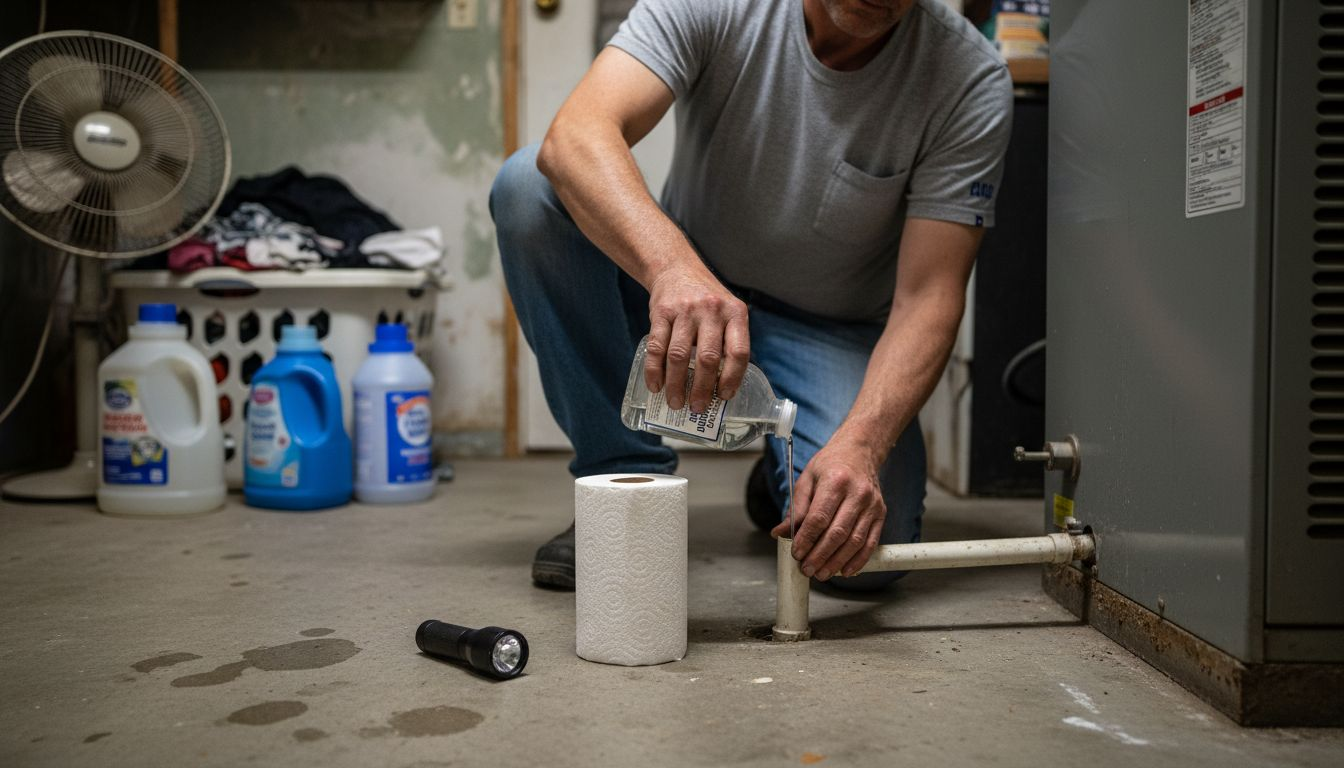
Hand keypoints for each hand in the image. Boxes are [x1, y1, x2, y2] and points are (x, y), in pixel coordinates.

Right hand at [644, 264, 749, 411]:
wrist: (677, 270)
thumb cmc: (707, 302)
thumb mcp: (728, 313)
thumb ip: (729, 342)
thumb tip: (722, 388)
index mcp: (735, 314)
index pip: (739, 352)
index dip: (732, 378)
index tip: (724, 396)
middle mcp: (712, 310)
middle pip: (708, 358)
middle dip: (702, 389)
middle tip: (697, 408)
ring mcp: (685, 310)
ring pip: (679, 356)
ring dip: (676, 384)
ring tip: (676, 402)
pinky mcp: (661, 312)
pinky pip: (656, 347)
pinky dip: (654, 371)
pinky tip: (656, 386)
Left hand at [771, 441, 885, 580]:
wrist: (860, 451)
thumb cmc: (831, 464)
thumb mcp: (807, 479)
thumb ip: (795, 508)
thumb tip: (780, 533)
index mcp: (835, 481)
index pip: (819, 517)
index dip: (806, 539)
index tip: (796, 553)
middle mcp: (857, 493)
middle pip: (837, 533)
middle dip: (820, 555)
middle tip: (807, 569)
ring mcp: (872, 505)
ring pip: (855, 541)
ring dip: (837, 562)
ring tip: (822, 573)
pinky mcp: (881, 513)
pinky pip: (871, 542)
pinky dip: (858, 560)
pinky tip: (845, 570)